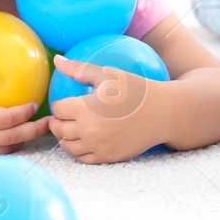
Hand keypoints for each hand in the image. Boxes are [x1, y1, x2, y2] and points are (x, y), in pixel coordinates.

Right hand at [0, 69, 51, 156]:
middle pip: (12, 140)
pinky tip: (8, 136)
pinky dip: (6, 147)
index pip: (6, 120)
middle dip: (33, 132)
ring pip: (4, 151)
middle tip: (50, 124)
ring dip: (21, 142)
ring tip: (33, 132)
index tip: (36, 104)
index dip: (25, 114)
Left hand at [47, 56, 168, 163]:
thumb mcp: (108, 75)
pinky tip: (86, 140)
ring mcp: (97, 147)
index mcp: (85, 109)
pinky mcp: (107, 158)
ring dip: (66, 137)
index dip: (60, 104)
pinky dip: (79, 150)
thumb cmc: (136, 90)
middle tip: (66, 116)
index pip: (58, 109)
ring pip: (67, 146)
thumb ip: (79, 69)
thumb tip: (57, 60)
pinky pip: (83, 158)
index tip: (67, 102)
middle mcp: (88, 131)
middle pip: (58, 129)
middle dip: (58, 121)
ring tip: (74, 128)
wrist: (162, 113)